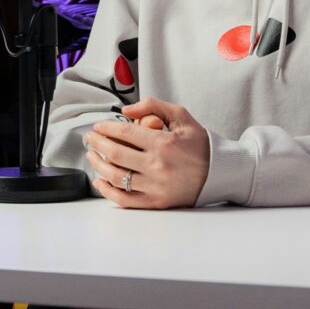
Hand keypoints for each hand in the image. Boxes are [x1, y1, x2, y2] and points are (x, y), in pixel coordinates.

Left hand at [84, 98, 209, 208]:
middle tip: (90, 138)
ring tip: (92, 155)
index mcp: (164, 143)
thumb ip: (153, 106)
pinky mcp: (156, 202)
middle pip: (115, 154)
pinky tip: (99, 180)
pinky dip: (107, 190)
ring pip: (115, 176)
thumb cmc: (200, 145)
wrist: (220, 173)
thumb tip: (126, 111)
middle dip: (96, 144)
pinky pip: (124, 199)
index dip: (106, 128)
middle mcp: (157, 166)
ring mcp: (155, 186)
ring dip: (98, 164)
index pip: (124, 133)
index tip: (98, 126)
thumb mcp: (182, 116)